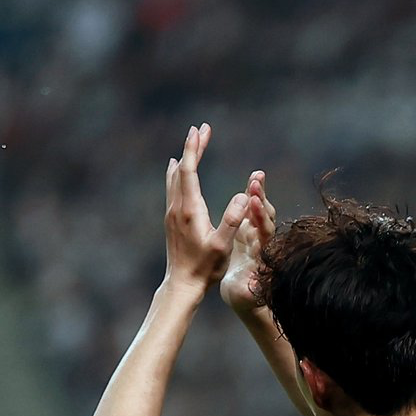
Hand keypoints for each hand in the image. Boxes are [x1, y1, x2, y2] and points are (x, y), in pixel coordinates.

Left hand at [163, 124, 249, 293]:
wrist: (182, 285)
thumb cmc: (205, 269)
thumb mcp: (222, 246)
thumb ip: (232, 219)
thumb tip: (243, 196)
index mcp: (190, 210)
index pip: (189, 170)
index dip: (194, 148)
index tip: (200, 130)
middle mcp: (177, 208)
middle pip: (181, 169)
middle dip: (191, 148)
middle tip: (201, 130)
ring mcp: (172, 214)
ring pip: (174, 178)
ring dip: (184, 159)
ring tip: (190, 145)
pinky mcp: (171, 221)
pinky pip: (172, 188)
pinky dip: (177, 174)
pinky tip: (177, 172)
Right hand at [221, 169, 274, 316]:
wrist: (244, 296)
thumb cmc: (244, 298)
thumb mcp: (245, 296)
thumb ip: (251, 290)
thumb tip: (256, 285)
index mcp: (262, 255)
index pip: (264, 233)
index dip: (261, 218)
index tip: (255, 204)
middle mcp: (263, 242)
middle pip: (266, 217)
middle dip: (261, 200)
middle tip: (256, 182)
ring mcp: (257, 235)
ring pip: (261, 210)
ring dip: (259, 194)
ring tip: (257, 176)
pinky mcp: (250, 230)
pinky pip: (253, 210)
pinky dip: (253, 194)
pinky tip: (255, 177)